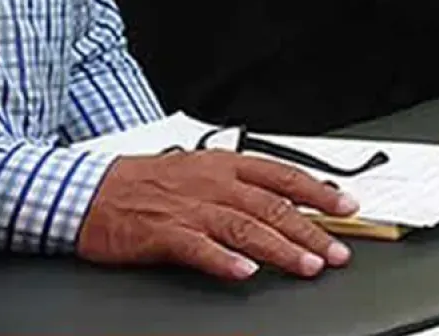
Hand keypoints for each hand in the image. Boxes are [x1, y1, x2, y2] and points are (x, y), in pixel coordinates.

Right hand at [77, 150, 359, 281]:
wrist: (91, 191)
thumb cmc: (147, 182)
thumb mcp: (201, 170)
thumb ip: (243, 184)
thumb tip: (288, 198)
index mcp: (226, 165)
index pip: (285, 176)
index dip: (320, 192)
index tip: (347, 208)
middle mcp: (214, 184)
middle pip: (273, 207)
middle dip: (310, 231)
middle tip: (336, 251)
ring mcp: (190, 208)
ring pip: (246, 228)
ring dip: (281, 249)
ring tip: (306, 266)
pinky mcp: (164, 233)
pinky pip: (200, 248)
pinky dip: (224, 260)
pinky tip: (245, 273)